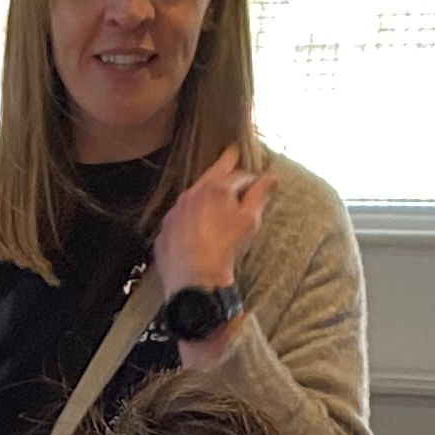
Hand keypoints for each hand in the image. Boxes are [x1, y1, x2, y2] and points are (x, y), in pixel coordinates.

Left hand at [150, 144, 274, 309]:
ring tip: (213, 196)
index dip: (250, 178)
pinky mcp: (164, 232)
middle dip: (223, 166)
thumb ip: (259, 195)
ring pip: (192, 197)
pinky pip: (179, 219)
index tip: (257, 179)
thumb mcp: (249, 220)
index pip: (238, 175)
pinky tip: (195, 226)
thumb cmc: (226, 248)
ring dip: (204, 195)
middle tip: (231, 153)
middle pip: (211, 176)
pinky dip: (189, 218)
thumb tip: (270, 178)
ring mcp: (174, 213)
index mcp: (215, 188)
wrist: (195, 280)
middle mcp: (191, 194)